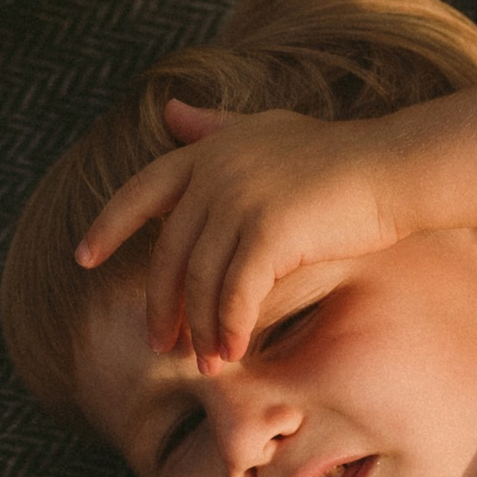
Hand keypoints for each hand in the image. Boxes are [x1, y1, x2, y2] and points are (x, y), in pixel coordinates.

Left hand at [75, 97, 415, 368]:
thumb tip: (170, 113)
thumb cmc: (337, 156)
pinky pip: (234, 295)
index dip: (109, 225)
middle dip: (161, 304)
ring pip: (200, 281)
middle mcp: (216, 172)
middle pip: (169, 253)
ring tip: (206, 364)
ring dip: (199, 329)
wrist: (394, 168)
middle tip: (161, 345)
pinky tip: (232, 355)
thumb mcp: (267, 131)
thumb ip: (216, 129)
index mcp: (209, 151)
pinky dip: (229, 329)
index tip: (82, 258)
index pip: (141, 190)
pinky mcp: (268, 231)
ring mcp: (239, 200)